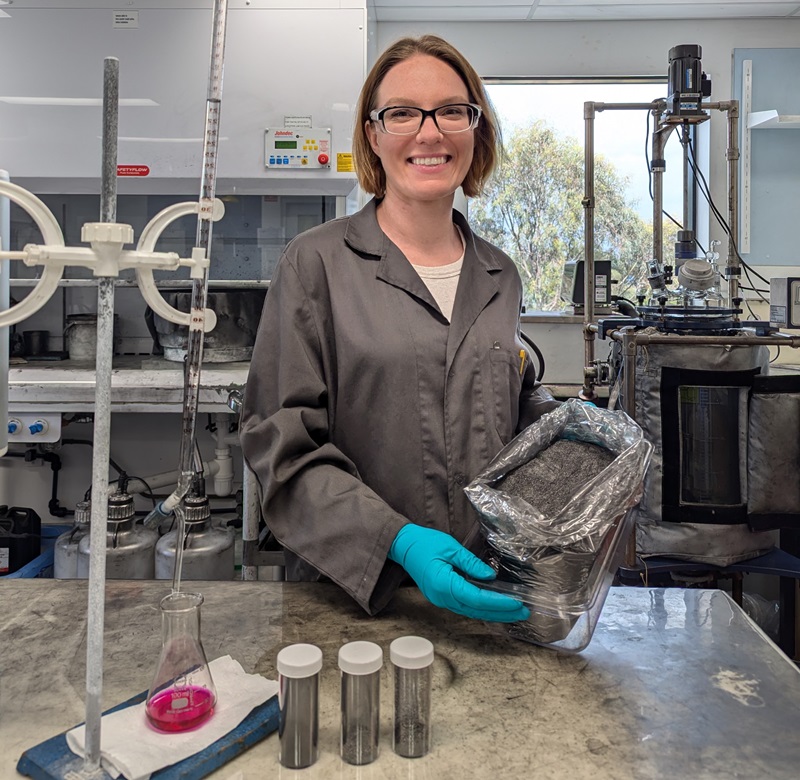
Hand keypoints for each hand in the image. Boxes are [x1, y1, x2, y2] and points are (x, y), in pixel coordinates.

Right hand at [388, 524, 529, 622]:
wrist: (403, 546)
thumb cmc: (425, 543)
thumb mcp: (451, 547)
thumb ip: (471, 563)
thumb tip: (490, 576)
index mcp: (443, 584)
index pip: (476, 598)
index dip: (498, 602)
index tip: (517, 602)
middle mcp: (442, 597)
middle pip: (476, 610)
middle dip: (501, 612)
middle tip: (524, 612)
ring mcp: (441, 600)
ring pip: (471, 611)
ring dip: (494, 613)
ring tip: (515, 612)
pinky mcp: (442, 597)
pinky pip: (465, 607)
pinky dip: (482, 608)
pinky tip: (495, 607)